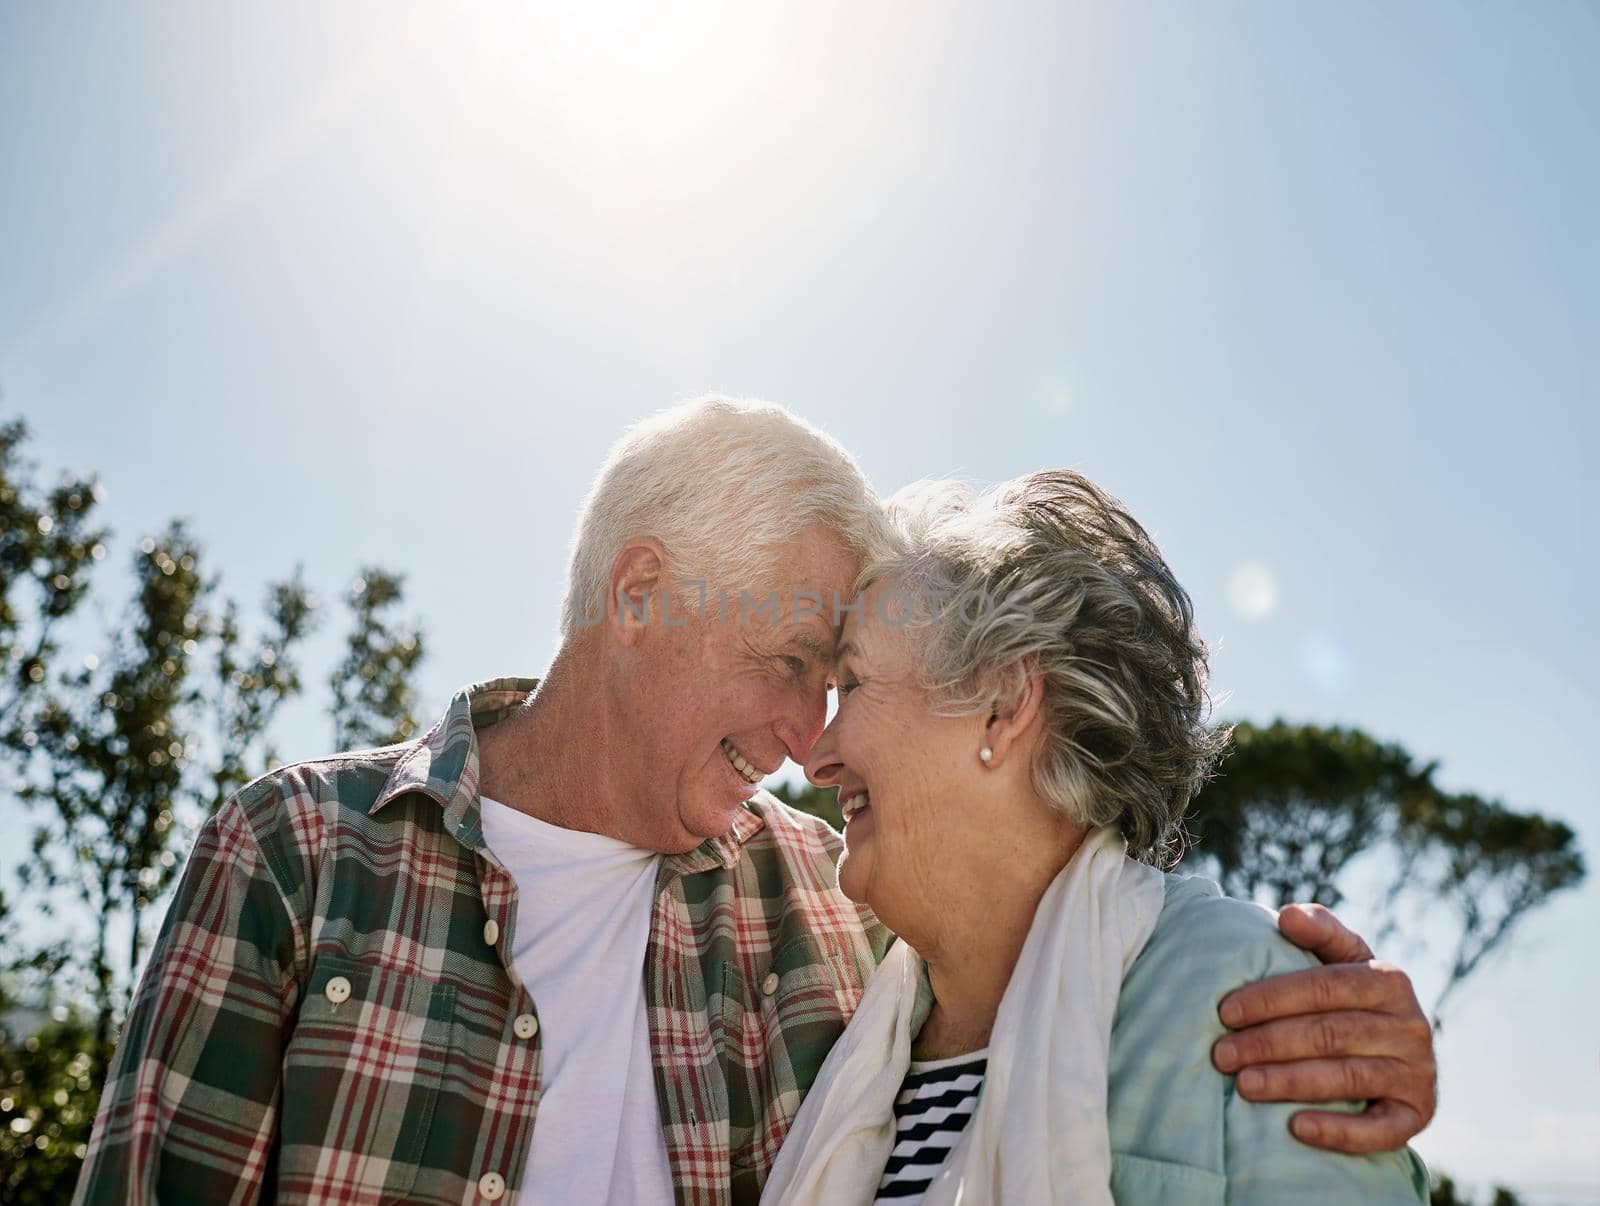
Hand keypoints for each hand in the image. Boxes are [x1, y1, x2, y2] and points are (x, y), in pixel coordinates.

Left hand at [1210, 903, 1436, 1153]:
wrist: (1397, 1054)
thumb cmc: (1350, 1000)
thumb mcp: (1340, 960)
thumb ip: (1320, 931)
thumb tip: (1287, 915)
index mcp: (1389, 980)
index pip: (1325, 986)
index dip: (1273, 998)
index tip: (1226, 1010)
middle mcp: (1412, 1025)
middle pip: (1331, 1033)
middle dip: (1269, 1043)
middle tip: (1222, 1055)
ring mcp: (1418, 1073)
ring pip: (1348, 1078)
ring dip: (1290, 1082)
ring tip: (1243, 1085)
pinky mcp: (1418, 1115)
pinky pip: (1380, 1129)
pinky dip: (1338, 1131)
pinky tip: (1295, 1128)